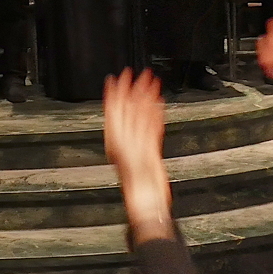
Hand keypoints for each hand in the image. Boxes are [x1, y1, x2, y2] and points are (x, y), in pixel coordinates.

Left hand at [103, 68, 174, 242]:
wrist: (148, 200)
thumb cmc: (135, 183)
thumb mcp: (126, 157)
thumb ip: (124, 138)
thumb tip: (120, 120)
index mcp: (115, 138)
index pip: (114, 109)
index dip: (115, 92)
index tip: (117, 77)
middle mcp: (125, 138)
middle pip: (129, 108)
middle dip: (134, 90)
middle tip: (139, 73)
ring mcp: (138, 143)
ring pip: (142, 114)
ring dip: (146, 98)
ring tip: (152, 82)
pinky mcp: (150, 150)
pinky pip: (152, 126)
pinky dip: (155, 113)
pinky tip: (158, 103)